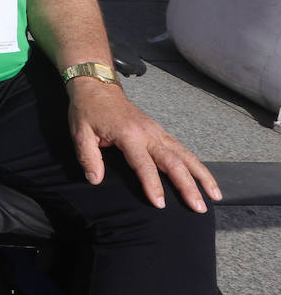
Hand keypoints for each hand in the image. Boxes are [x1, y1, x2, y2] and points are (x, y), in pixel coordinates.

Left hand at [67, 78, 220, 212]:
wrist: (97, 86)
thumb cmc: (88, 110)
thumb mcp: (80, 133)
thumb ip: (88, 157)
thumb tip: (95, 180)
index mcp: (128, 134)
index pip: (143, 164)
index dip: (152, 185)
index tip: (160, 204)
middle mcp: (148, 133)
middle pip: (174, 161)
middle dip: (188, 186)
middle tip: (198, 208)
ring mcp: (156, 131)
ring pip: (185, 155)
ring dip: (202, 175)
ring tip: (214, 195)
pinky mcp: (159, 132)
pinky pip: (182, 149)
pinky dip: (196, 164)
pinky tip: (204, 178)